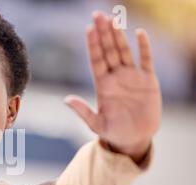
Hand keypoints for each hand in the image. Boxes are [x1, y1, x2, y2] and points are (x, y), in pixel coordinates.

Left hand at [65, 11, 161, 160]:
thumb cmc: (113, 132)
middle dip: (104, 34)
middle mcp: (116, 77)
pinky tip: (139, 34)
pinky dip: (144, 48)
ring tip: (114, 20)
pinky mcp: (148, 81)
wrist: (134, 139)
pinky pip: (146, 60)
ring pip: (125, 52)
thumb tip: (65, 99)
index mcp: (103, 85)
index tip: (88, 30)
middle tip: (98, 15)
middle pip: (109, 51)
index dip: (93, 45)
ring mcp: (132, 77)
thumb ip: (82, 111)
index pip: (96, 60)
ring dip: (119, 36)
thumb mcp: (96, 123)